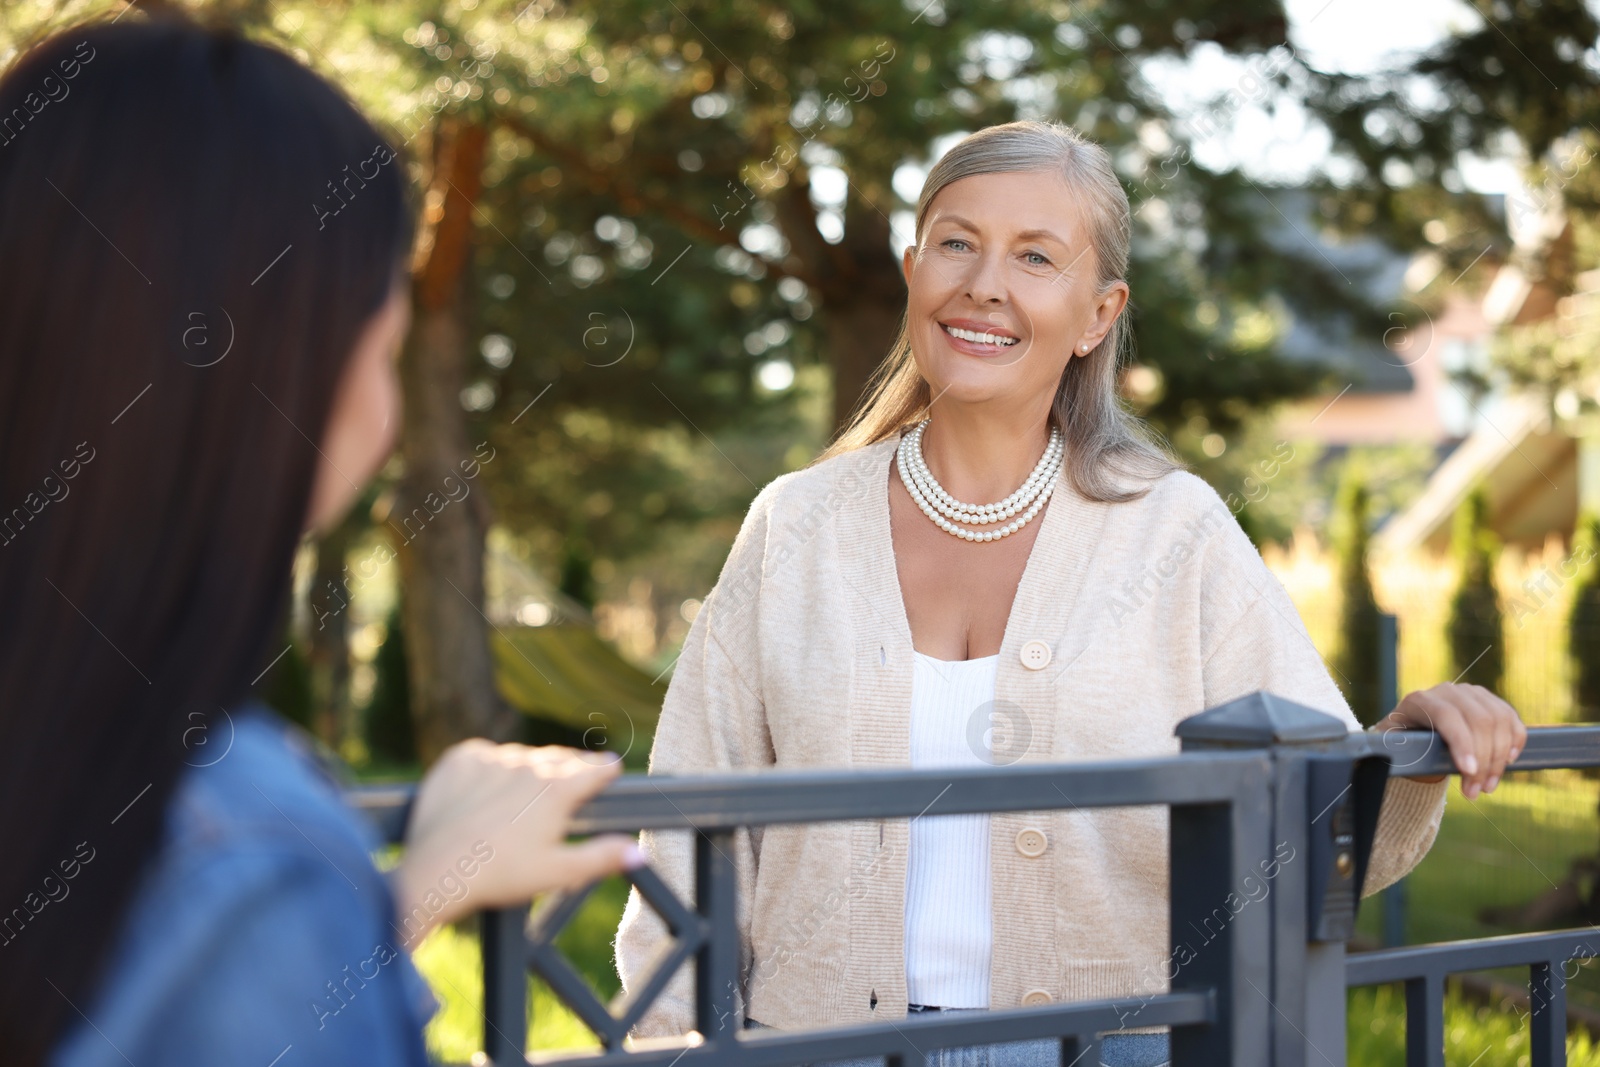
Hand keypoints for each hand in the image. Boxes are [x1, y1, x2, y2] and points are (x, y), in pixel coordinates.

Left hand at [390, 739, 642, 947]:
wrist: (435, 871)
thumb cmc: (499, 875)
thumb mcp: (557, 873)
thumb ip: (601, 858)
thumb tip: (638, 852)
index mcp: (558, 788)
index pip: (596, 768)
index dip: (606, 771)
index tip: (611, 771)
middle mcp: (529, 764)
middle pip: (561, 757)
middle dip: (573, 767)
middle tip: (577, 778)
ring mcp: (493, 758)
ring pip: (523, 757)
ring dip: (531, 768)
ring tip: (528, 790)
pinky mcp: (461, 758)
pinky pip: (486, 756)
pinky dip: (493, 768)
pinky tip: (490, 790)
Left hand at [1373, 683, 1525, 798]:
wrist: (1414, 733)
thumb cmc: (1398, 742)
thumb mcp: (1386, 746)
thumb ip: (1380, 750)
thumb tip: (1371, 757)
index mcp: (1419, 700)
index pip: (1447, 716)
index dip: (1462, 744)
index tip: (1468, 772)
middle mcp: (1447, 691)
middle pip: (1478, 721)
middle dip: (1483, 761)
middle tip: (1477, 791)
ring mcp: (1471, 694)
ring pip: (1498, 721)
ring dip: (1499, 758)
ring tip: (1487, 785)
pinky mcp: (1490, 702)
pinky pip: (1511, 719)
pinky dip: (1515, 742)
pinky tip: (1507, 762)